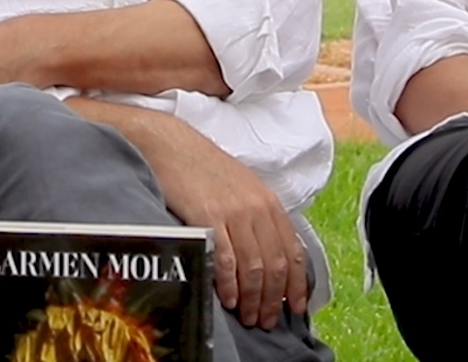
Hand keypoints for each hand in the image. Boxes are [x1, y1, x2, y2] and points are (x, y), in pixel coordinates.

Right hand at [133, 114, 307, 329]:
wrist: (170, 146)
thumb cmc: (202, 167)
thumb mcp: (241, 188)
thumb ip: (258, 218)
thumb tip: (267, 256)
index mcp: (269, 202)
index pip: (294, 252)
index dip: (297, 285)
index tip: (294, 307)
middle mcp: (257, 208)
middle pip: (275, 265)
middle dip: (274, 299)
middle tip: (267, 320)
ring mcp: (233, 213)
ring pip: (254, 267)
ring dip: (253, 298)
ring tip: (249, 317)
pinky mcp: (208, 218)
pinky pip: (225, 260)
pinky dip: (229, 285)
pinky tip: (228, 299)